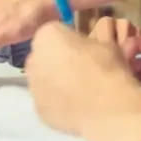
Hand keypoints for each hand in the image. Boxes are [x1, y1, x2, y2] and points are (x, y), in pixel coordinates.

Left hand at [26, 23, 140, 136]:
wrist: (106, 108)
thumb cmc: (106, 68)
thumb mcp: (104, 43)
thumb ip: (86, 43)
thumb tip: (84, 50)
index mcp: (47, 35)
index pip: (55, 32)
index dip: (70, 40)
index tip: (83, 49)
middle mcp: (33, 57)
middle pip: (44, 56)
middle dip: (57, 61)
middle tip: (79, 70)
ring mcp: (33, 84)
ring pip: (42, 79)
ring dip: (54, 82)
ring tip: (78, 92)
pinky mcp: (38, 107)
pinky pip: (46, 101)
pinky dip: (56, 103)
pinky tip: (74, 107)